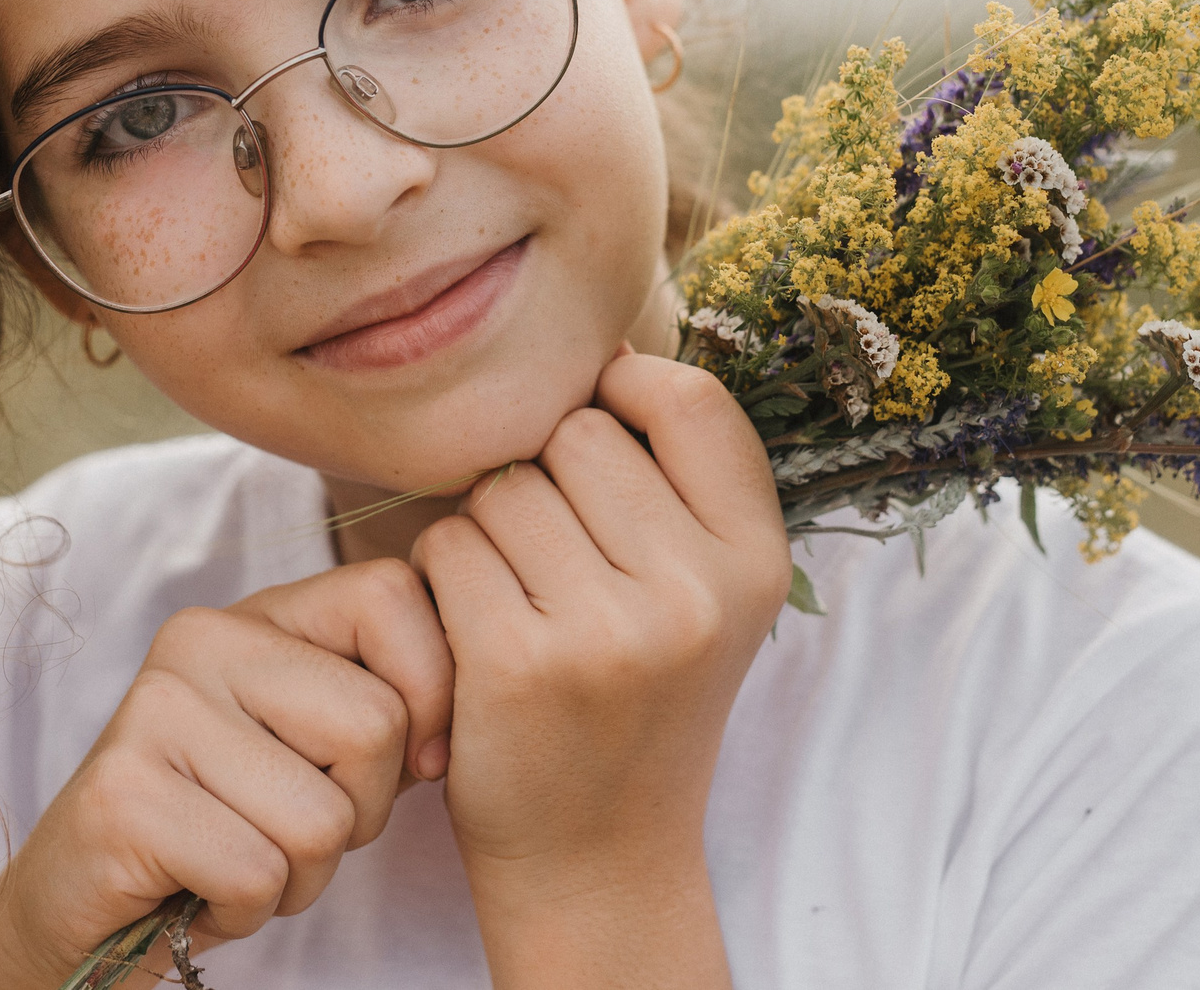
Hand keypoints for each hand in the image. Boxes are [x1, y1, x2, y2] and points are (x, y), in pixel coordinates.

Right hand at [0, 560, 453, 989]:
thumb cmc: (227, 825)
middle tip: (288, 829)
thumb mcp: (316, 748)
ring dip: (301, 877)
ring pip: (323, 820)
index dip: (430, 691)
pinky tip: (200, 889)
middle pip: (373, 726)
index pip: (392, 595)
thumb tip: (455, 732)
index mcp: (257, 612)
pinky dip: (246, 909)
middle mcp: (201, 640)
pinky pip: (259, 873)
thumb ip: (388, 708)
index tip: (406, 761)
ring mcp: (155, 712)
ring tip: (240, 861)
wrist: (88, 903)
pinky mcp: (124, 796)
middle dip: (359, 815)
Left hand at [410, 350, 788, 985]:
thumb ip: (677, 476)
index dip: (625, 390)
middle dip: (544, 478)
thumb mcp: (706, 590)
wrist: (598, 855)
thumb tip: (602, 343)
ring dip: (486, 529)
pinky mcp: (522, 664)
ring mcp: (612, 629)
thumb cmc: (637, 697)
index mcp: (757, 559)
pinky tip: (473, 633)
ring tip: (519, 601)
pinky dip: (442, 578)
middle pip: (576, 434)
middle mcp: (698, 591)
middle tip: (555, 564)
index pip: (687, 398)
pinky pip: (449, 546)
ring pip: (503, 487)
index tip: (599, 435)